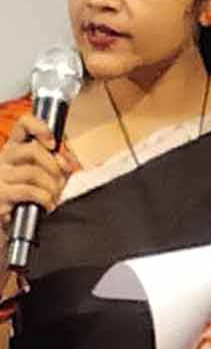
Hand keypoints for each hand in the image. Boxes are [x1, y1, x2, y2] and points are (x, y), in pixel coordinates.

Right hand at [0, 113, 73, 230]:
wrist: (11, 224)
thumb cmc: (29, 198)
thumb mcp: (47, 176)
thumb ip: (58, 164)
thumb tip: (64, 161)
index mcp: (13, 149)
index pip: (23, 124)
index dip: (40, 128)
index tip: (53, 144)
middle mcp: (2, 159)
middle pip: (33, 149)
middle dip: (54, 167)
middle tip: (58, 182)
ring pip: (33, 172)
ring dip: (51, 187)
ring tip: (52, 196)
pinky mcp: (0, 194)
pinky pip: (30, 191)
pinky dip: (46, 199)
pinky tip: (47, 205)